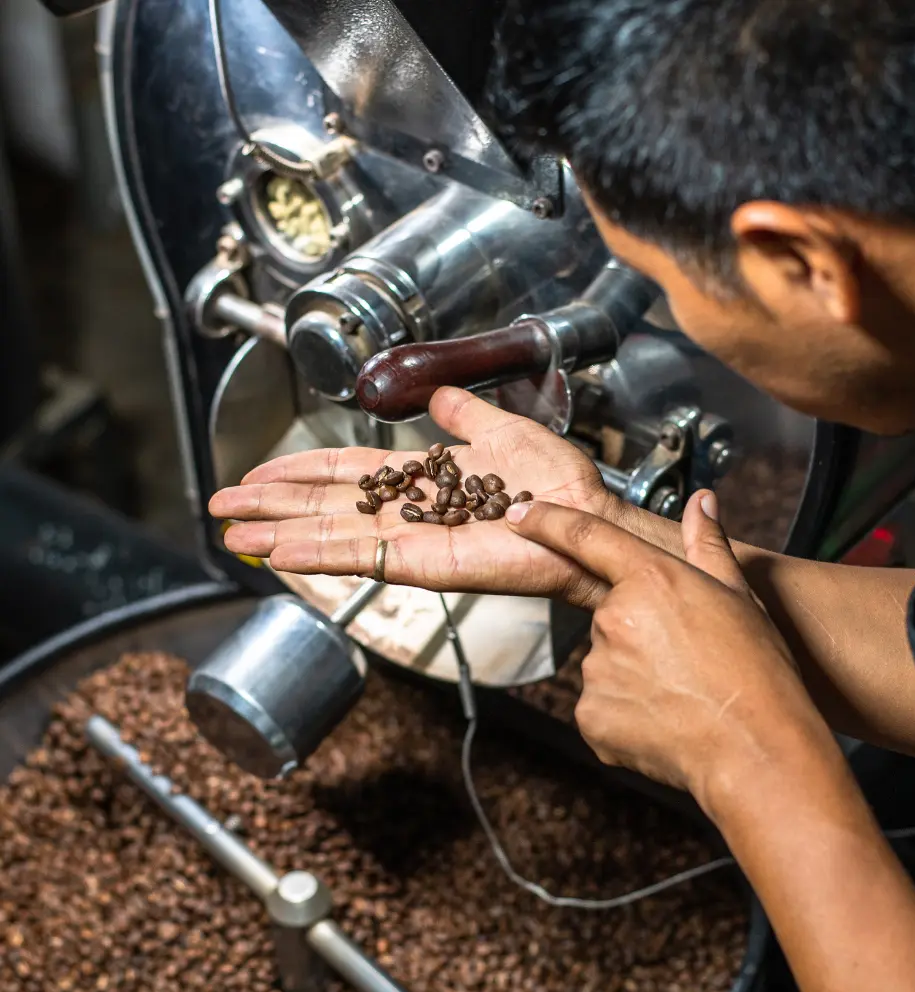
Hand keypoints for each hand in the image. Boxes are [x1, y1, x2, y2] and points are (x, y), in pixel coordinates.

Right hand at [209, 388, 620, 605]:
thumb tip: (439, 396)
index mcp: (421, 479)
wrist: (583, 512)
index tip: (259, 472)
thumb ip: (462, 414)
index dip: (301, 472)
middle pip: (325, 506)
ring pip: (332, 535)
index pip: (346, 475)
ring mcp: (412, 540)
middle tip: (223, 505)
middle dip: (273, 504)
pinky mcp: (425, 563)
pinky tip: (278, 551)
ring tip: (234, 534)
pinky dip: (318, 554)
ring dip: (279, 533)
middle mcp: (408, 511)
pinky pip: (363, 558)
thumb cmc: (555, 479)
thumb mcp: (499, 428)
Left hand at [505, 489, 831, 812]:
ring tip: (682, 692)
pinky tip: (664, 719)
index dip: (547, 521)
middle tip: (686, 657)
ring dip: (633, 674)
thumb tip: (703, 502)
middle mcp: (613, 618)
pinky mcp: (590, 715)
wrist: (756, 749)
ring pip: (606, 662)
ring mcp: (597, 669)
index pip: (584, 537)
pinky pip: (601, 705)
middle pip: (611, 616)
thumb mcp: (739, 596)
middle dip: (640, 631)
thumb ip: (708, 544)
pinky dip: (625, 712)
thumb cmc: (756, 671)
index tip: (520, 513)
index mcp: (649, 580)